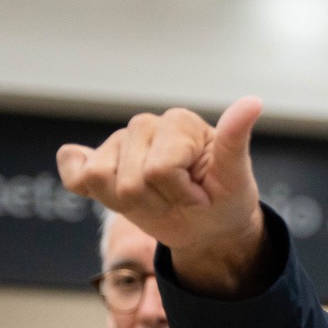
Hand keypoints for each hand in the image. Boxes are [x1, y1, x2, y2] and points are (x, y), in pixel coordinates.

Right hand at [57, 99, 268, 295]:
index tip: (202, 196)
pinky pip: (74, 170)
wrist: (208, 225)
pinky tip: (109, 191)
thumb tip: (253, 102)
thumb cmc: (223, 199)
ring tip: (159, 200)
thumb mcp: (236, 177)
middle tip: (180, 201)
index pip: (159, 170)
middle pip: (130, 181)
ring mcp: (119, 142)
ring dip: (132, 206)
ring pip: (100, 181)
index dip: (181, 194)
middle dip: (157, 203)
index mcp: (180, 122)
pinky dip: (83, 185)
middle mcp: (146, 125)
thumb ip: (235, 140)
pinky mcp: (98, 160)